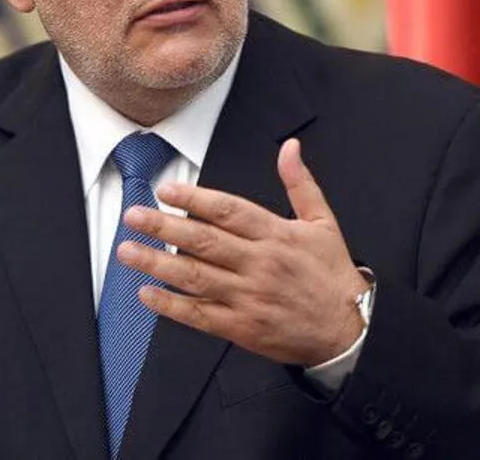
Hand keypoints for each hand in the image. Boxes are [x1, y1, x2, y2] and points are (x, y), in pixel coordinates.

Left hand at [117, 138, 368, 366]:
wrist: (351, 332)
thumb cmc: (332, 275)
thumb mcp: (323, 224)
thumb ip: (300, 184)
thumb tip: (290, 147)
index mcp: (277, 235)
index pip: (229, 211)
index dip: (195, 199)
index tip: (166, 190)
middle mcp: (260, 264)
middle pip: (204, 241)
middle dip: (163, 227)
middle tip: (133, 215)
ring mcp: (249, 297)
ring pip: (195, 277)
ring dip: (157, 263)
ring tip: (128, 251)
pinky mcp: (242, 327)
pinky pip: (200, 315)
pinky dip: (171, 305)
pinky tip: (147, 293)